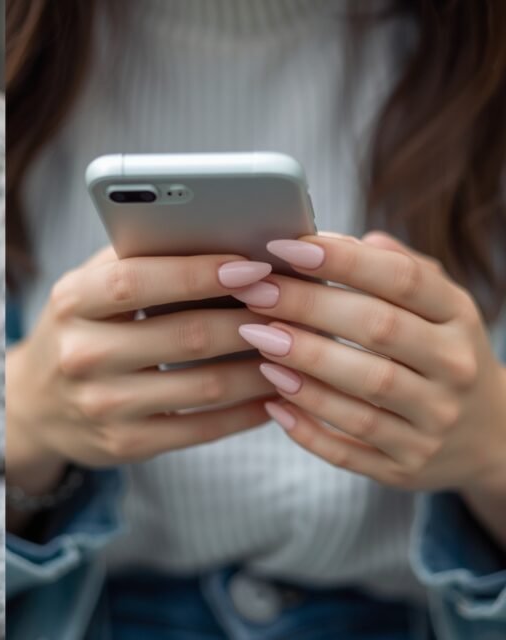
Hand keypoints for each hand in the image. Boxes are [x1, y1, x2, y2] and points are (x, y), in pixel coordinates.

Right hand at [8, 246, 277, 471]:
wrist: (34, 405)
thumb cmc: (78, 330)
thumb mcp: (87, 289)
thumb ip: (136, 259)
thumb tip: (221, 231)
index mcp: (72, 302)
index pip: (137, 281)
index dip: (199, 272)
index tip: (254, 265)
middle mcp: (81, 355)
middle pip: (184, 335)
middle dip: (250, 318)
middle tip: (293, 305)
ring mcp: (102, 406)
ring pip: (204, 386)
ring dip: (260, 366)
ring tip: (295, 345)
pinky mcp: (125, 444)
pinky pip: (203, 429)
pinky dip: (248, 410)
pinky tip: (274, 392)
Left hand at [233, 231, 505, 493]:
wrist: (489, 437)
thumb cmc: (437, 352)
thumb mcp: (436, 306)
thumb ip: (395, 268)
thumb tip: (343, 237)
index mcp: (458, 318)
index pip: (402, 279)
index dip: (342, 259)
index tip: (286, 246)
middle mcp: (454, 369)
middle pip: (378, 330)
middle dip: (309, 307)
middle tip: (255, 292)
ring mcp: (433, 423)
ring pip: (365, 392)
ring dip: (305, 364)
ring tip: (257, 339)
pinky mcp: (407, 467)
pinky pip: (351, 449)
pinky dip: (308, 428)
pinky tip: (272, 402)